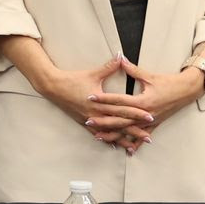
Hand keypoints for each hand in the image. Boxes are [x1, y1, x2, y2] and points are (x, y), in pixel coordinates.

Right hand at [38, 57, 156, 149]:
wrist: (54, 87)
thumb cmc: (73, 80)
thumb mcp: (93, 73)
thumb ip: (109, 66)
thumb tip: (120, 56)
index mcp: (100, 102)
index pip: (123, 108)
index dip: (137, 113)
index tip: (150, 116)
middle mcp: (96, 114)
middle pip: (119, 124)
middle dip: (134, 131)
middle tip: (148, 137)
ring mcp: (90, 120)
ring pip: (110, 133)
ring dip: (122, 139)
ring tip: (134, 147)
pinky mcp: (85, 123)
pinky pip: (99, 134)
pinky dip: (108, 140)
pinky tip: (115, 145)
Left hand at [86, 56, 204, 154]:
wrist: (186, 91)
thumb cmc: (168, 82)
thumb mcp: (149, 76)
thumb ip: (132, 69)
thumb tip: (120, 59)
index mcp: (143, 100)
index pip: (119, 100)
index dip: (104, 98)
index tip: (91, 97)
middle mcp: (145, 114)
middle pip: (120, 119)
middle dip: (103, 120)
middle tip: (88, 120)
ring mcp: (149, 121)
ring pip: (128, 131)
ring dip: (113, 134)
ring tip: (98, 136)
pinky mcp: (154, 125)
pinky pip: (141, 136)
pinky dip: (134, 143)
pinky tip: (126, 150)